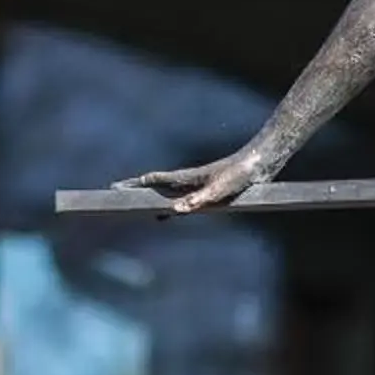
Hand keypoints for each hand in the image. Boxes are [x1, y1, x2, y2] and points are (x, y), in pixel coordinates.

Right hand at [113, 142, 282, 213]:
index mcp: (187, 178)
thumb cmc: (240, 175)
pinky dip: (174, 204)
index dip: (134, 185)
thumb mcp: (219, 191)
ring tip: (143, 207)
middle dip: (137, 189)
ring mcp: (199, 184)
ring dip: (154, 198)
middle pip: (157, 185)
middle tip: (119, 193)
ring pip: (170, 192)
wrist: (259, 163)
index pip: (154, 180)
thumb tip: (175, 211)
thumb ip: (198, 201)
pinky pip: (184, 198)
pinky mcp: (210, 188)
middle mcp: (189, 180)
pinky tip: (176, 211)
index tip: (115, 188)